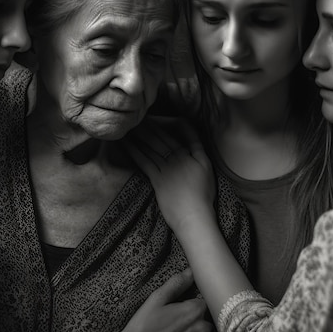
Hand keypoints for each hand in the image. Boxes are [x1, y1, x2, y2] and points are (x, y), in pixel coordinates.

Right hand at [120, 268, 211, 331]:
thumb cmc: (142, 326)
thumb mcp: (156, 299)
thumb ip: (176, 283)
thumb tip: (191, 271)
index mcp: (194, 311)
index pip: (203, 302)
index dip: (189, 304)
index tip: (178, 309)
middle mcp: (202, 331)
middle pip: (204, 320)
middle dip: (192, 320)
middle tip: (173, 323)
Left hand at [126, 116, 216, 232]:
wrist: (194, 216)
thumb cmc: (203, 195)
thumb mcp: (206, 166)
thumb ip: (197, 147)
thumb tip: (188, 131)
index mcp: (191, 154)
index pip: (176, 134)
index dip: (163, 124)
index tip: (153, 116)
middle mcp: (178, 158)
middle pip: (160, 138)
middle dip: (148, 126)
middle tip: (135, 115)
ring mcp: (167, 168)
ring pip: (151, 147)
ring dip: (138, 135)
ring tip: (129, 125)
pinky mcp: (157, 179)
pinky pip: (144, 161)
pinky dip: (134, 151)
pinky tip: (126, 143)